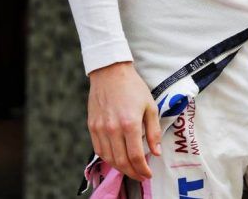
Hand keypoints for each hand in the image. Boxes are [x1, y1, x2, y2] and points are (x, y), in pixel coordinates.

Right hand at [87, 61, 161, 181]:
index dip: (143, 169)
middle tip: (140, 176)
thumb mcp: (150, 106)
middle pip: (121, 161)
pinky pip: (99, 150)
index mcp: (130, 123)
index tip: (148, 174)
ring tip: (130, 169)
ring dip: (120, 168)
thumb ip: (153, 131)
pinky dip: (108, 158)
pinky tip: (117, 158)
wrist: (110, 72)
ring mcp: (100, 128)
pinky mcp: (92, 126)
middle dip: (132, 173)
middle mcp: (113, 129)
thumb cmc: (133, 87)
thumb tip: (155, 152)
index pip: (136, 156)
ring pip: (109, 159)